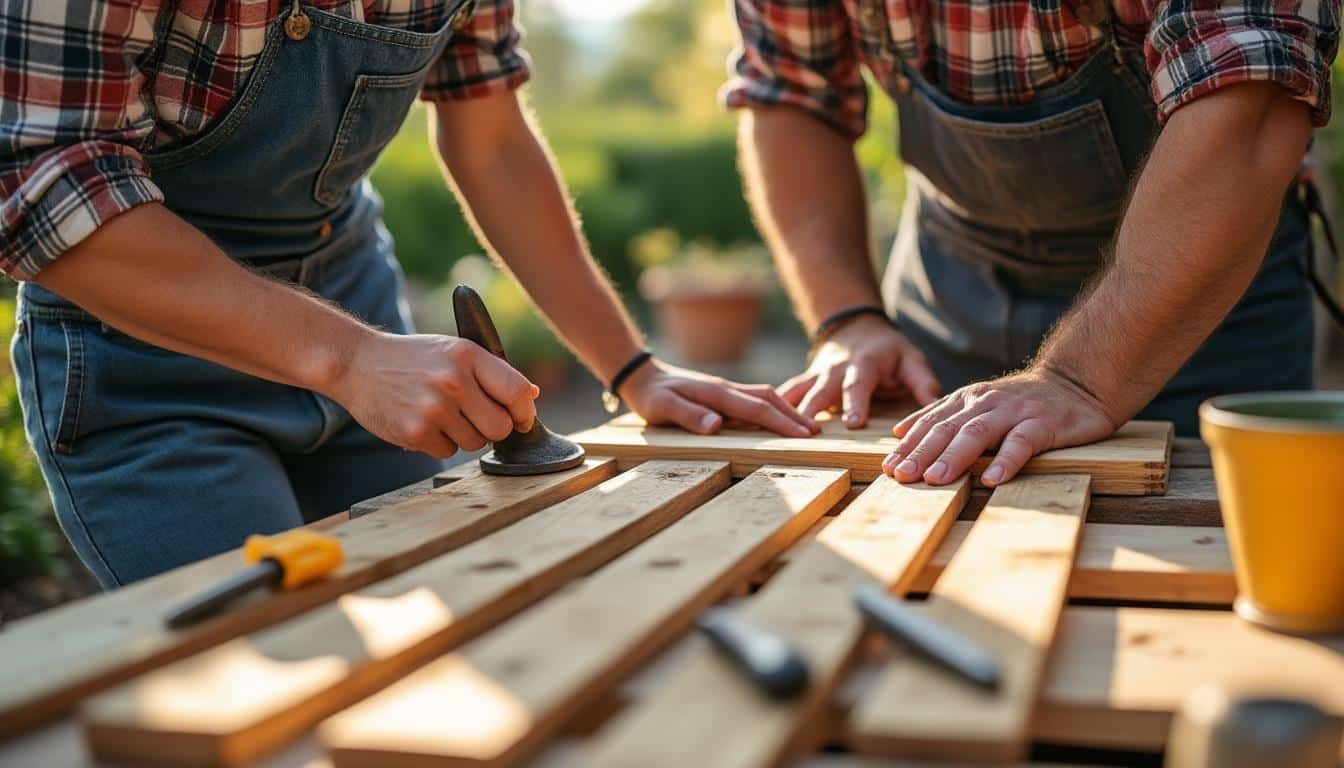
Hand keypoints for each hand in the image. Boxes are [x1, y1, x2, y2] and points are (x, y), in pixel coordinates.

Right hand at [329, 332, 538, 457]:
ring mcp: (433, 408)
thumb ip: (493, 372)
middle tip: (475, 418)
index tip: (521, 419)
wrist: (358, 363)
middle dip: (493, 428)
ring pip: (475, 443)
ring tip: (441, 413)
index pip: (517, 392)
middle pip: (500, 427)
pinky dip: (439, 443)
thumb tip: (533, 395)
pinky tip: (422, 421)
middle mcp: (453, 380)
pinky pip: (447, 451)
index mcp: (468, 355)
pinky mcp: (415, 432)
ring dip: (464, 435)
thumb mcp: (454, 351)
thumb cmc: (413, 359)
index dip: (524, 412)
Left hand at [620, 358, 819, 436]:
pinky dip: (774, 408)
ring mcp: (727, 390)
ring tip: (806, 425)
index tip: (803, 434)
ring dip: (787, 410)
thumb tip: (717, 425)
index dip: (781, 422)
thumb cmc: (651, 396)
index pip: (757, 409)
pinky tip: (780, 418)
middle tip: (817, 431)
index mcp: (718, 394)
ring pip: (765, 397)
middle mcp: (727, 389)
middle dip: (794, 415)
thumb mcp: (663, 408)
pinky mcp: (723, 394)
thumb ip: (689, 416)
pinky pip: (755, 399)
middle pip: (769, 399)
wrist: (643, 376)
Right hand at [778, 315, 940, 427]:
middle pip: (821, 391)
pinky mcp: (804, 381)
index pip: (859, 385)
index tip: (853, 424)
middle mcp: (835, 369)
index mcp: (864, 364)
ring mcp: (815, 375)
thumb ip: (923, 382)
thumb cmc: (889, 350)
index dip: (856, 403)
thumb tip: (936, 405)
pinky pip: (786, 394)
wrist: (856, 328)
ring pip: (797, 393)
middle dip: (812, 411)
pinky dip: (772, 407)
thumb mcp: (911, 359)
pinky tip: (757, 425)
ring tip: (774, 433)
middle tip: (806, 434)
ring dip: (786, 412)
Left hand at [882, 367, 1118, 486]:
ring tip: (934, 479)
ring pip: (977, 433)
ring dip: (953, 457)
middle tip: (901, 475)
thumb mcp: (976, 404)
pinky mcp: (1043, 424)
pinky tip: (991, 480)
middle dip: (921, 453)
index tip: (888, 468)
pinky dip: (1005, 461)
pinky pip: (1021, 443)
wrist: (1075, 383)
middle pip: (946, 428)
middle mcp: (985, 403)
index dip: (908, 445)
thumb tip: (901, 433)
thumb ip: (942, 416)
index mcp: (966, 400)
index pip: (930, 423)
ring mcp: (1013, 412)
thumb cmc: (1021, 402)